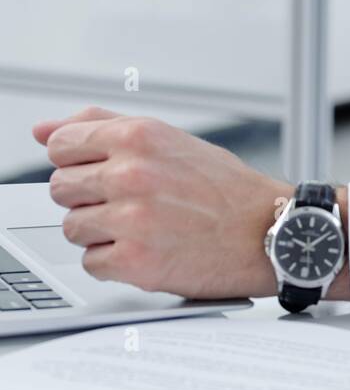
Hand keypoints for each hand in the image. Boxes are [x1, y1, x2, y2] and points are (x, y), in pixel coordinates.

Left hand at [33, 106, 292, 299]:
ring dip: (100, 231)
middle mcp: (131, 174)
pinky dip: (114, 261)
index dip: (77, 160)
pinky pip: (91, 263)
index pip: (60, 145)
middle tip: (129, 201)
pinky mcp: (135, 263)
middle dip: (89, 197)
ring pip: (72, 227)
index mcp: (137, 136)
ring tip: (141, 225)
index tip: (98, 170)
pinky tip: (147, 248)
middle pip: (60, 188)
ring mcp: (131, 220)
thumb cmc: (220, 186)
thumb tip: (42, 130)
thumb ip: (101, 126)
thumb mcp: (166, 138)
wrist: (267, 231)